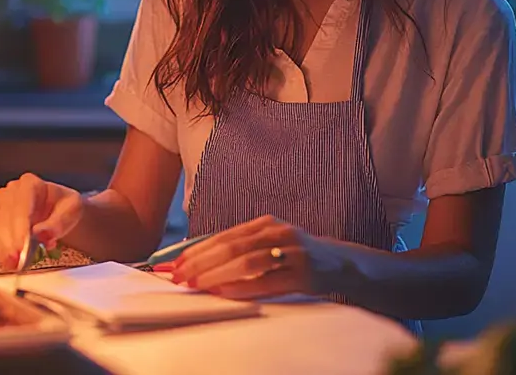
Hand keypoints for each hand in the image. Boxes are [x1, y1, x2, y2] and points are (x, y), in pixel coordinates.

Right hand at [0, 173, 83, 269]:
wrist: (58, 212)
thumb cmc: (64, 208)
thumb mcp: (72, 210)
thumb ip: (58, 222)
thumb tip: (41, 234)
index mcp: (30, 184)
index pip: (21, 205)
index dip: (19, 227)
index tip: (22, 247)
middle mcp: (10, 192)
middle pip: (4, 217)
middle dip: (10, 242)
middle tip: (18, 261)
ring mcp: (0, 205)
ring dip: (2, 249)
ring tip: (14, 265)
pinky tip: (7, 262)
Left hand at [170, 215, 338, 299]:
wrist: (339, 263)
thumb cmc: (296, 255)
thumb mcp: (270, 242)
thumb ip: (241, 247)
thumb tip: (200, 258)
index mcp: (265, 223)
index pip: (223, 236)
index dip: (197, 249)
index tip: (175, 262)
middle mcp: (277, 233)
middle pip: (231, 247)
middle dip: (200, 262)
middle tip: (179, 274)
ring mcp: (291, 252)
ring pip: (246, 262)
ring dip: (217, 274)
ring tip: (196, 284)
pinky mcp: (302, 274)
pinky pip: (267, 281)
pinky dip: (243, 287)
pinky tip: (225, 292)